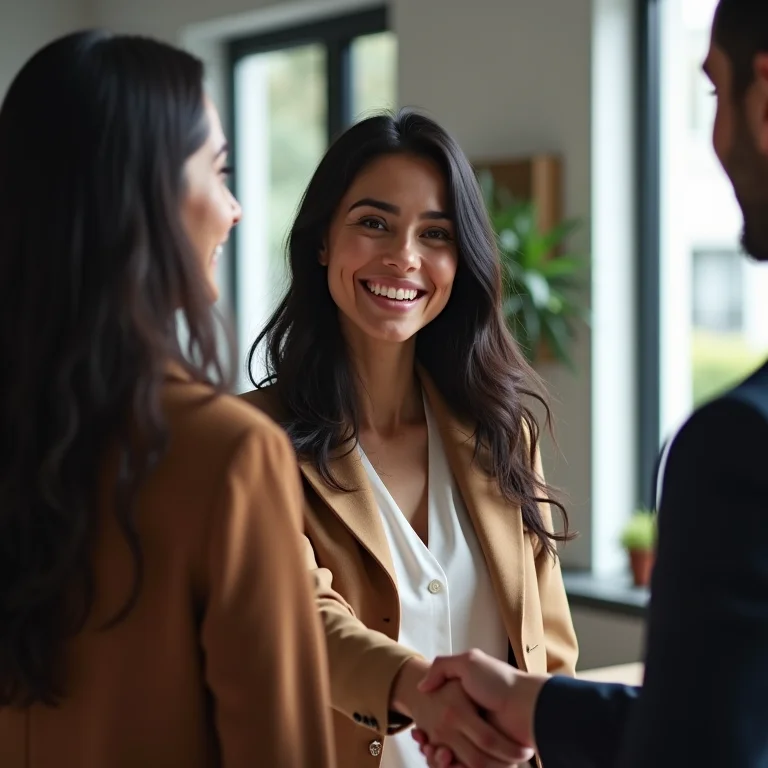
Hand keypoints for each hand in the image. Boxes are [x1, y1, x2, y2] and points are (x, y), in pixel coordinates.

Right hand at [390, 658, 530, 767]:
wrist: (527, 704)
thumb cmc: (499, 681)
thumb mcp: (469, 663)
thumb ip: (442, 667)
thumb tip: (423, 687)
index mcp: (464, 705)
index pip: (437, 721)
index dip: (425, 730)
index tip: (418, 733)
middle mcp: (470, 725)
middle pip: (441, 743)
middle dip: (430, 747)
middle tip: (425, 744)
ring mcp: (479, 744)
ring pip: (451, 759)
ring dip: (439, 760)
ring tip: (438, 753)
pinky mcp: (488, 759)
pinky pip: (467, 767)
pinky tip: (447, 760)